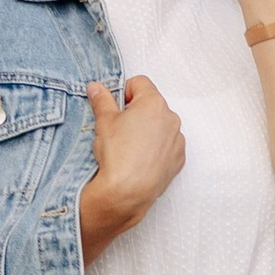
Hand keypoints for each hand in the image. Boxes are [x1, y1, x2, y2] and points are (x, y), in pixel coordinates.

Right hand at [80, 74, 183, 259]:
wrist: (127, 192)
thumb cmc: (117, 155)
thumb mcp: (104, 122)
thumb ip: (102, 100)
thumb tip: (96, 87)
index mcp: (153, 103)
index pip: (140, 83)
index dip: (124, 92)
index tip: (117, 108)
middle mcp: (171, 118)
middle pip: (151, 105)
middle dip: (137, 113)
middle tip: (120, 130)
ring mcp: (177, 139)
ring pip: (161, 126)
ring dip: (148, 130)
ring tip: (130, 148)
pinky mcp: (178, 158)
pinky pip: (167, 146)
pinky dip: (156, 149)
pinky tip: (141, 159)